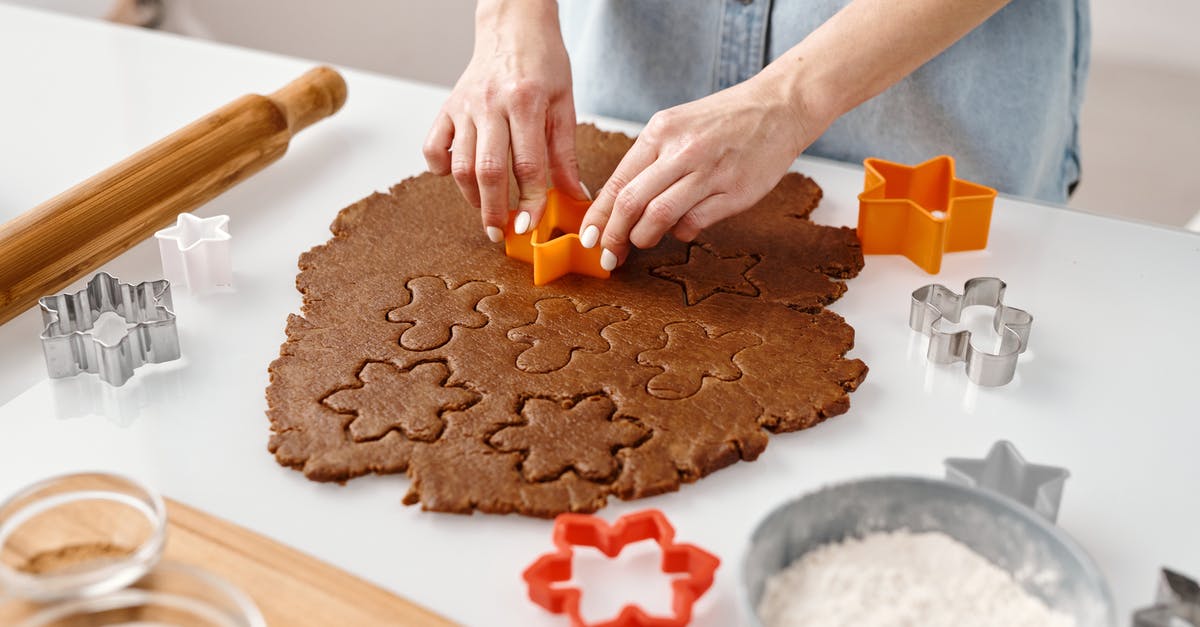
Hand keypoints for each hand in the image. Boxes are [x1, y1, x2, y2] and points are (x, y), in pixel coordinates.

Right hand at [423, 1, 585, 242]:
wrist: (514, 26)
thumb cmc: (543, 64)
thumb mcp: (564, 105)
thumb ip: (565, 154)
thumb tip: (574, 196)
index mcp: (526, 102)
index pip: (528, 165)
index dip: (531, 202)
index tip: (531, 226)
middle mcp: (491, 104)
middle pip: (488, 170)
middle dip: (494, 210)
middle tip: (501, 233)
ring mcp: (465, 106)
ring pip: (460, 164)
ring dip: (472, 196)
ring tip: (487, 210)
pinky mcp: (448, 107)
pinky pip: (433, 146)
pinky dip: (440, 169)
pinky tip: (458, 177)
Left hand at [578, 75, 812, 269]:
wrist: (778, 107)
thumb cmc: (724, 120)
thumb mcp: (677, 125)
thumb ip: (650, 160)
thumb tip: (619, 203)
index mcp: (661, 131)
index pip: (619, 180)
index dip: (598, 215)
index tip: (589, 237)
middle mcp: (682, 150)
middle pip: (632, 202)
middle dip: (614, 235)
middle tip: (608, 253)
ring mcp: (710, 172)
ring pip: (660, 216)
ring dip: (644, 237)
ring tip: (642, 241)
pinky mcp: (735, 192)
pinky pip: (695, 222)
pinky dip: (681, 232)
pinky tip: (682, 227)